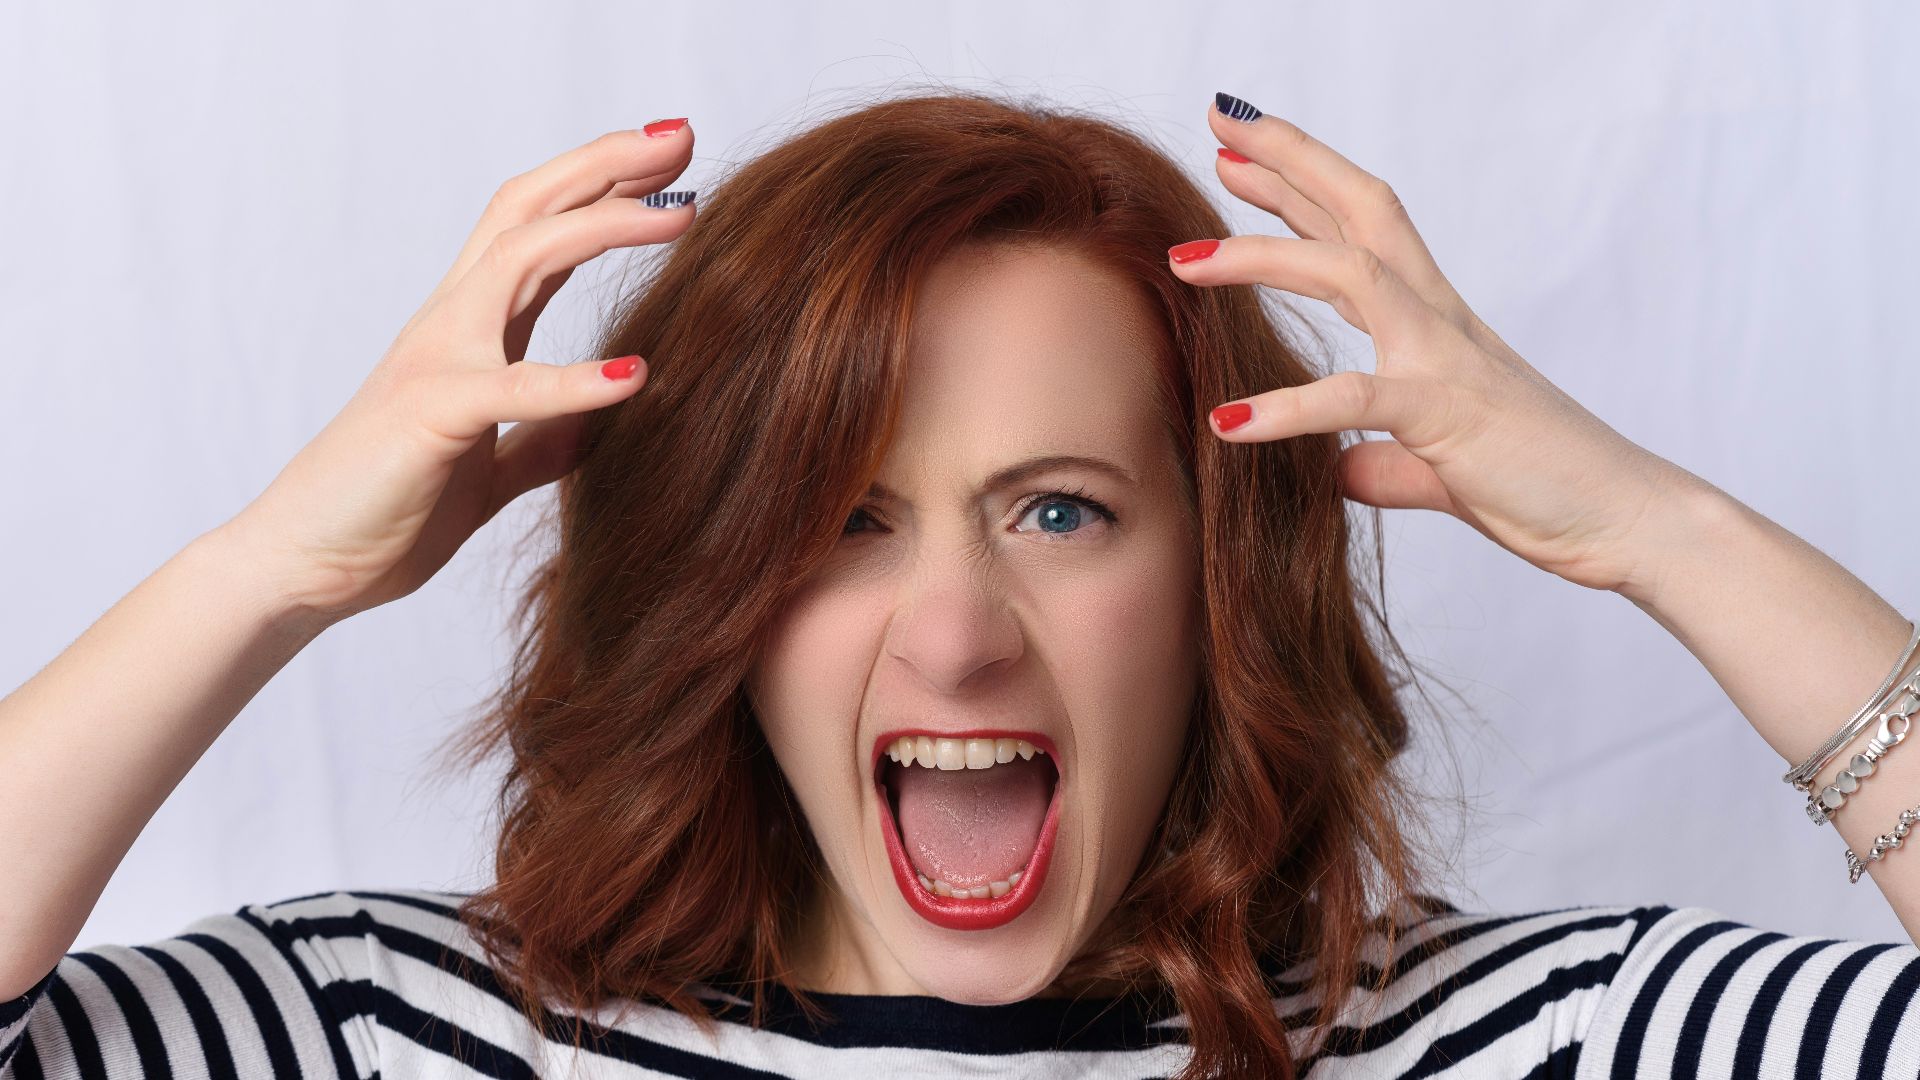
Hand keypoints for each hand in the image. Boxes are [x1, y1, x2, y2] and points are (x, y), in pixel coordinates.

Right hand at [220, 120, 696, 622]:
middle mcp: (451, 325)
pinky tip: (635, 375)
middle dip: (606, 166)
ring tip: (682, 220)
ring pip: (521, 258)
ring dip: (604, 229)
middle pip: (529, 210)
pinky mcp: (432, 417)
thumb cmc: (383, 511)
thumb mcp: (487, 472)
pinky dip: (576, 381)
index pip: (540, 230)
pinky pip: (510, 388)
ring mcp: (436, 361)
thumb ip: (540, 441)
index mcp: (468, 332)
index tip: (672, 165)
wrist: (302, 565)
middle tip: (684, 138)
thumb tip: (598, 423)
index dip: (602, 188)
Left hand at [1169, 95, 1705, 594]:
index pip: (1362, 232)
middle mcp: (1441, 322)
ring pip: (1351, 272)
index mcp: (1438, 325)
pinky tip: (1229, 424)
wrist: (1628, 523)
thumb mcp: (1442, 469)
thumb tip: (1343, 472)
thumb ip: (1387, 463)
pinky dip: (1289, 408)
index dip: (1302, 187)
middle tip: (1220, 121)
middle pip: (1361, 209)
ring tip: (1185, 260)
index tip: (1240, 156)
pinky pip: (1357, 399)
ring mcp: (1447, 360)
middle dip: (1290, 160)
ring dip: (1264, 256)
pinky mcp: (1448, 416)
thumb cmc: (1546, 487)